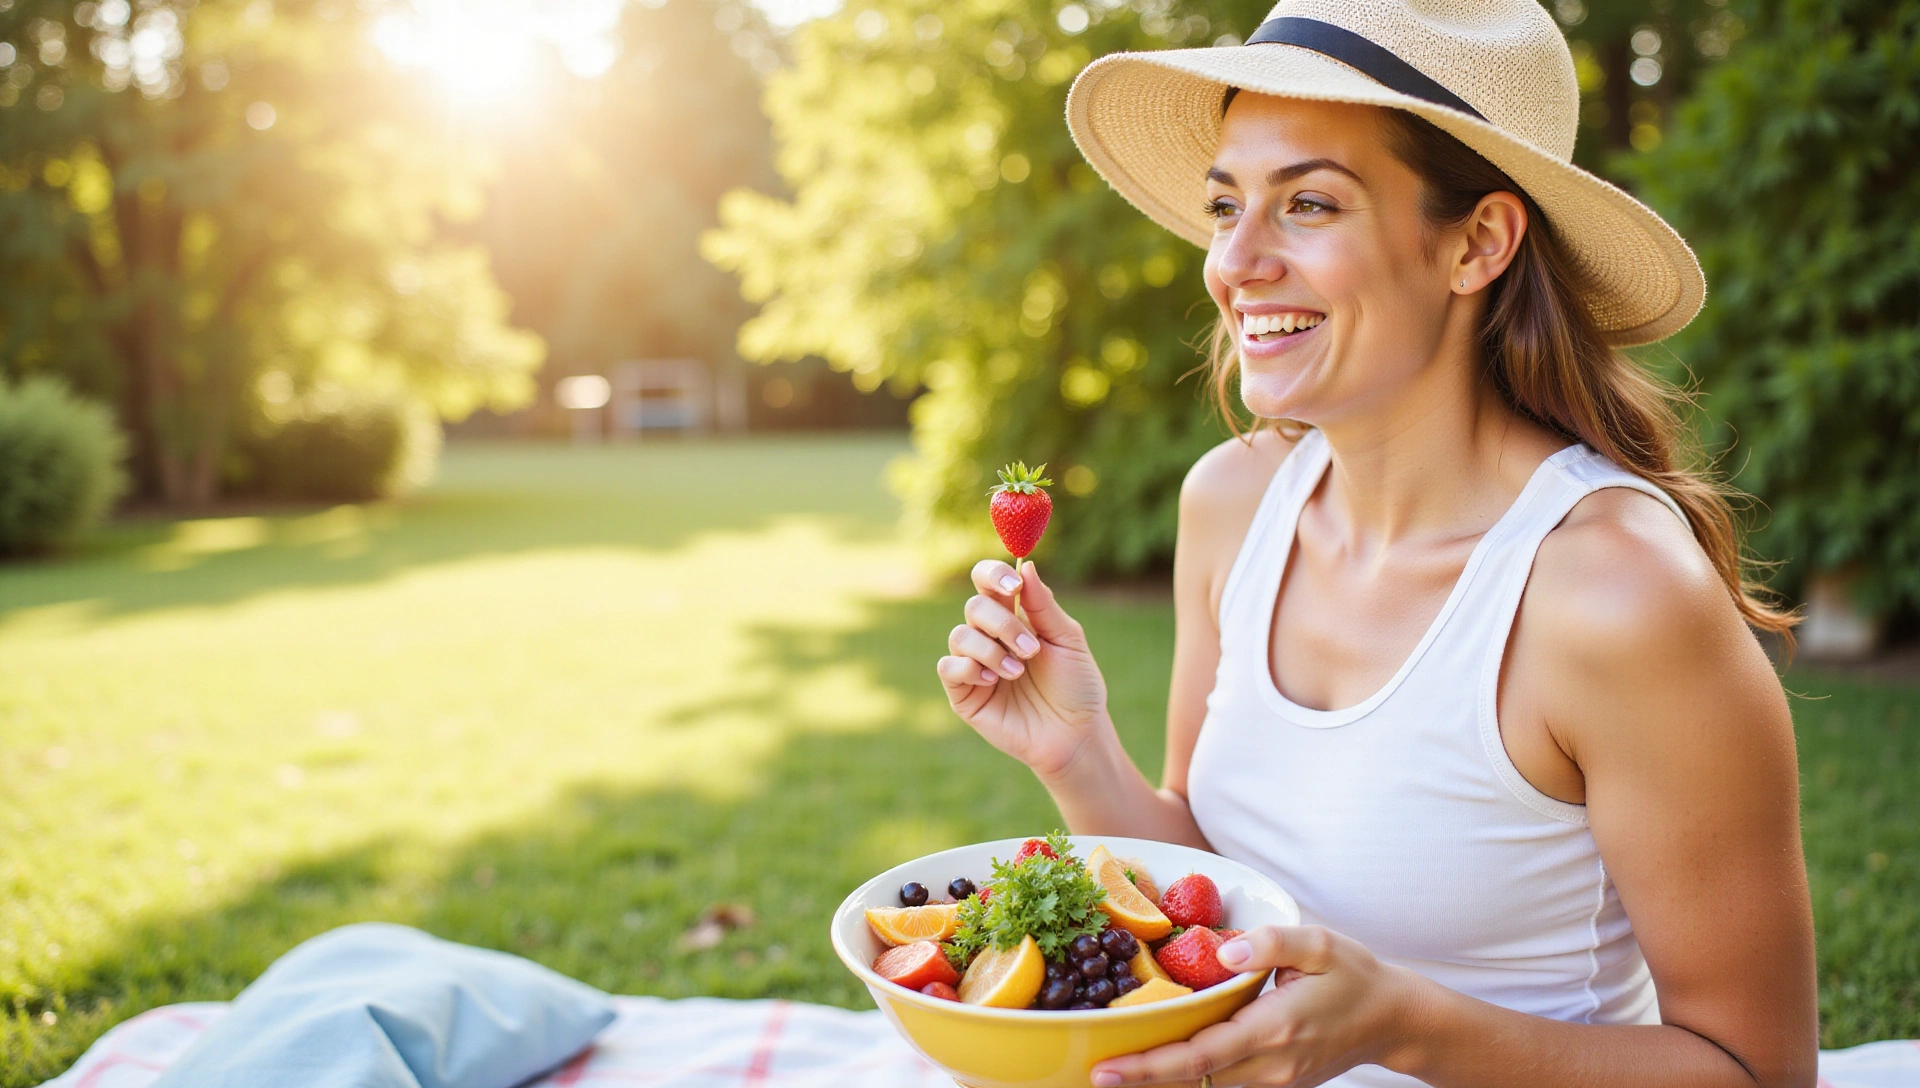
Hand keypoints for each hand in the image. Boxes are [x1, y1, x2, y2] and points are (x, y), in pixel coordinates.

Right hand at [936, 559, 1108, 779]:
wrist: (1075, 734)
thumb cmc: (1076, 686)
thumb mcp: (1068, 641)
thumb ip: (1044, 605)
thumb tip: (1027, 565)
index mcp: (1015, 615)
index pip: (988, 581)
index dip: (993, 575)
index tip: (1013, 584)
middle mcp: (990, 636)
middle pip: (974, 607)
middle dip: (1002, 624)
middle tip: (1031, 649)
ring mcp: (974, 664)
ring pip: (960, 636)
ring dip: (991, 650)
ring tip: (1018, 672)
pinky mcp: (964, 693)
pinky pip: (948, 667)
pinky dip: (969, 668)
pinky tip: (994, 681)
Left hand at [1090, 926, 1423, 1087]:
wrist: (1394, 1021)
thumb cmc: (1355, 976)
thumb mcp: (1320, 945)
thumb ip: (1273, 942)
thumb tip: (1226, 950)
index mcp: (1273, 1030)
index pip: (1198, 1056)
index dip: (1148, 1066)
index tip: (1106, 1069)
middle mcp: (1267, 1065)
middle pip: (1190, 1080)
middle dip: (1138, 1080)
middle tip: (1087, 1074)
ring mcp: (1271, 1080)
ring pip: (1202, 1086)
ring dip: (1158, 1080)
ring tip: (1110, 1070)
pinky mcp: (1273, 1082)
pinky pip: (1220, 1082)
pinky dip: (1185, 1076)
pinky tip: (1155, 1064)